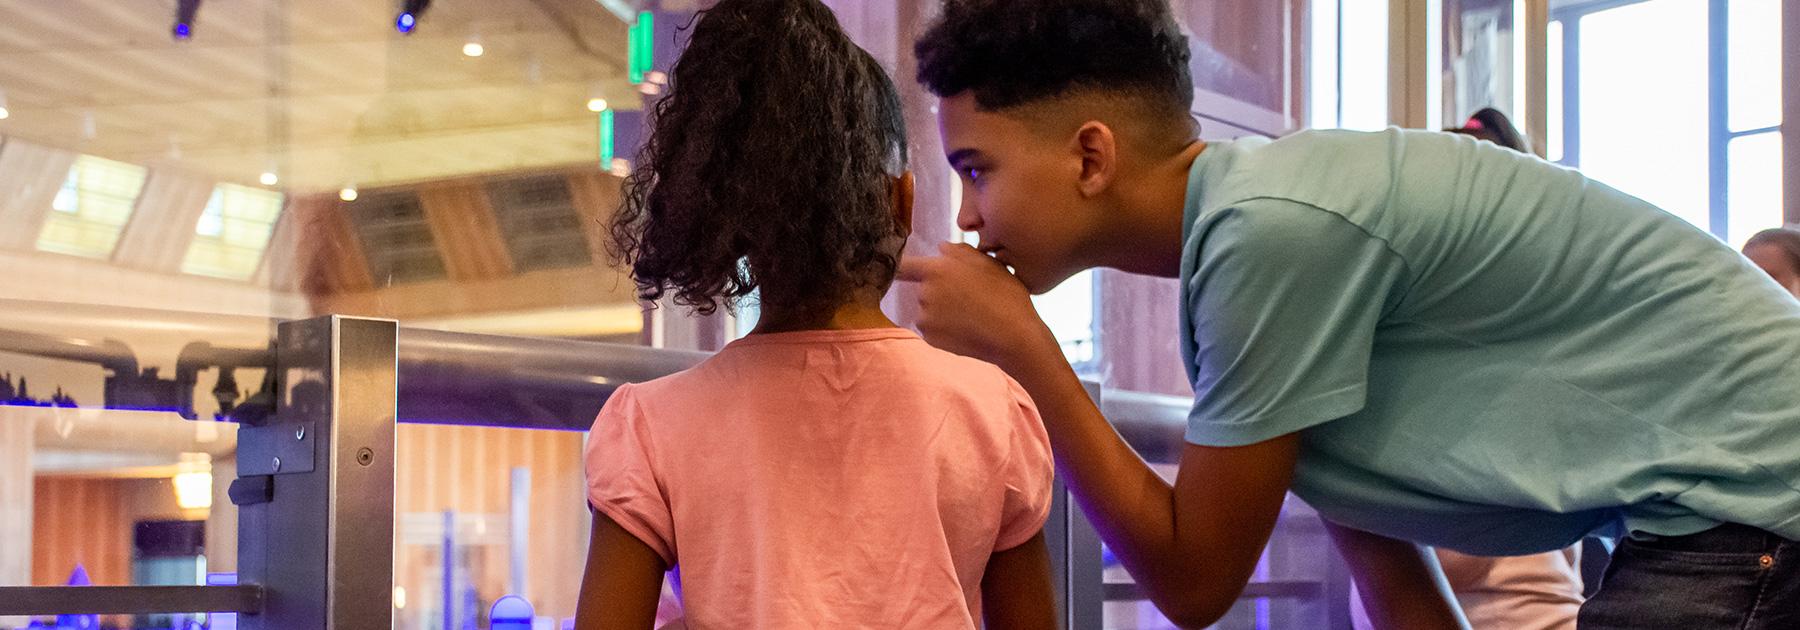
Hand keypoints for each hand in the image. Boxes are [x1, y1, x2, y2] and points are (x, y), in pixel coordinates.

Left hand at [896, 242, 1059, 369]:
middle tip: (967, 296)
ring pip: (928, 311)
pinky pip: (933, 330)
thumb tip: (942, 248)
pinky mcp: (930, 339)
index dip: (900, 266)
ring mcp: (926, 318)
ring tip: (970, 314)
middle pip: (923, 289)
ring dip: (942, 311)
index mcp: (937, 270)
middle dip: (939, 291)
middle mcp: (925, 293)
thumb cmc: (1005, 296)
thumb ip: (960, 251)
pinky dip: (945, 329)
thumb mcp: (989, 263)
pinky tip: (967, 328)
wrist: (1013, 336)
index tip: (896, 268)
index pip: (904, 265)